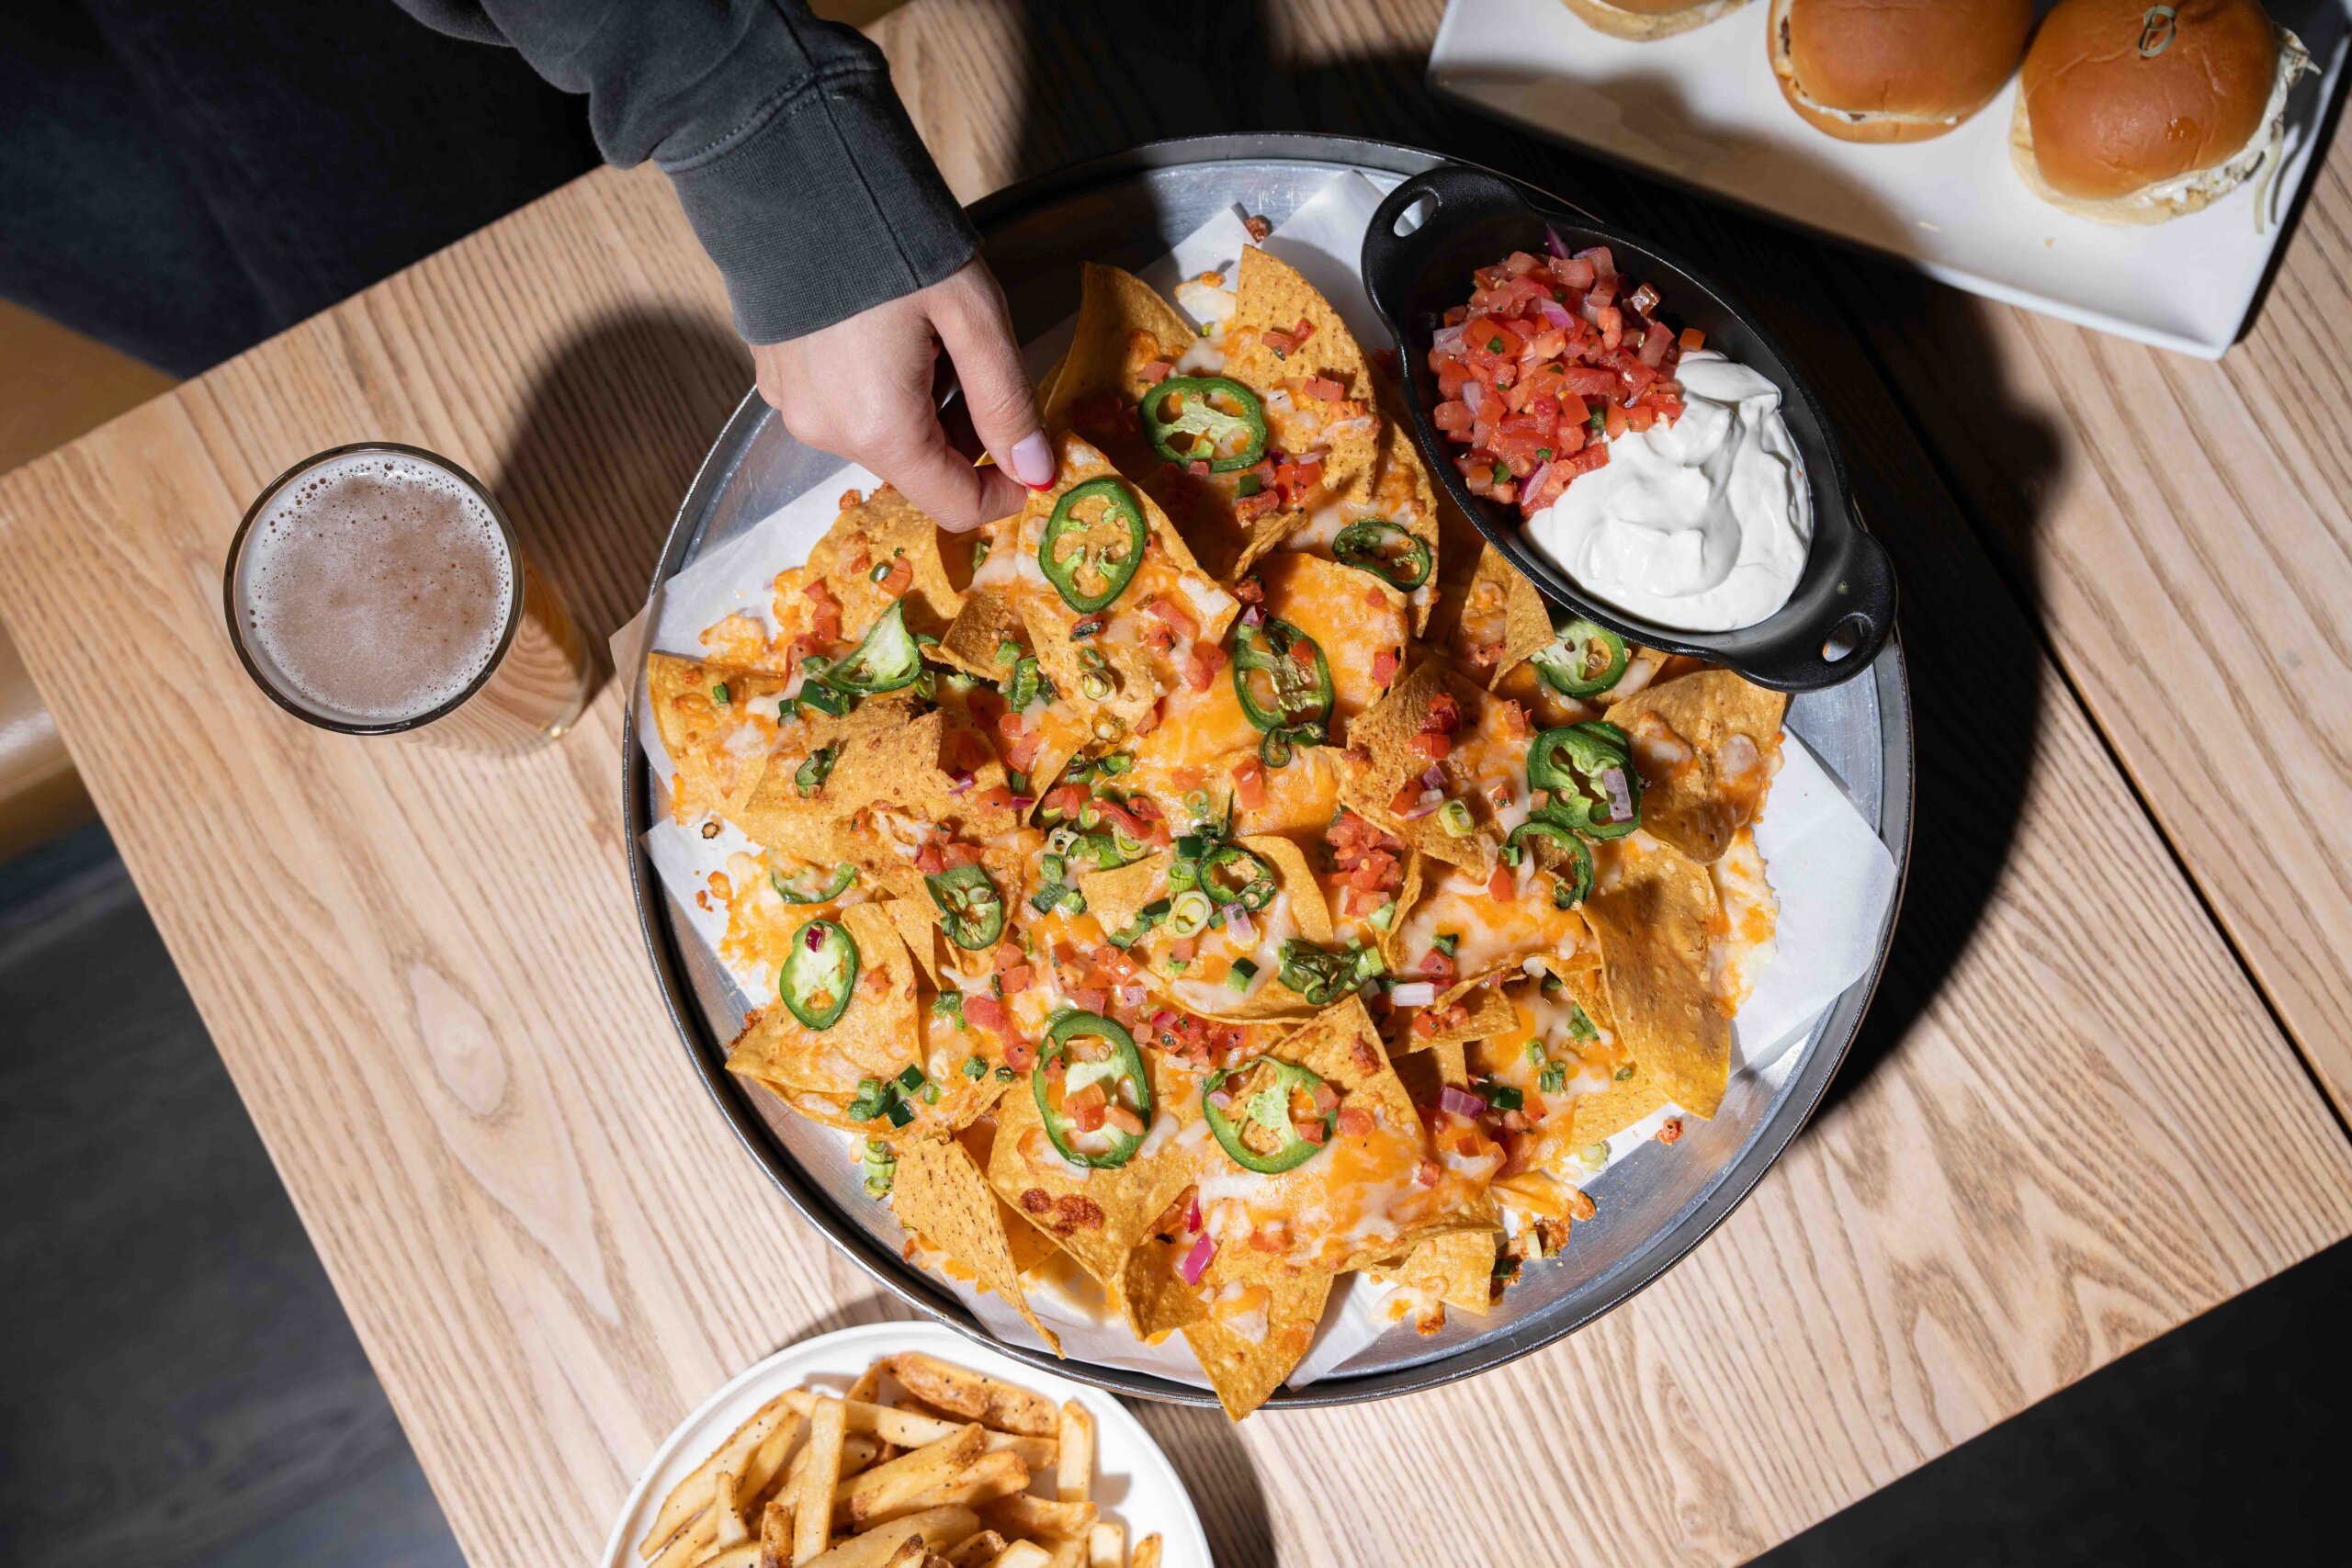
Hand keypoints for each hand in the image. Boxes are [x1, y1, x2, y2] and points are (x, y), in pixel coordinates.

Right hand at [752, 259, 1054, 530]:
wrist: (793, 168)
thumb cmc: (891, 235)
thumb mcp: (974, 317)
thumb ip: (1007, 402)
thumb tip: (1036, 472)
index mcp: (879, 428)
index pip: (953, 504)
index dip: (1002, 493)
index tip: (1031, 462)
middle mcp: (827, 432)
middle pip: (918, 466)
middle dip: (961, 430)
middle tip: (975, 358)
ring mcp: (792, 405)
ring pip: (881, 434)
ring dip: (919, 403)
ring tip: (926, 330)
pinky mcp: (774, 375)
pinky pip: (842, 404)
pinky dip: (876, 383)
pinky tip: (882, 325)